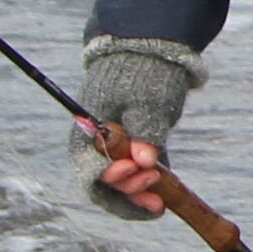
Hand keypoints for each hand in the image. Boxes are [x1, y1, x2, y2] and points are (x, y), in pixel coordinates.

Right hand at [74, 36, 201, 217]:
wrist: (149, 52)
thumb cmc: (143, 73)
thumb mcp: (146, 100)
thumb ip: (144, 130)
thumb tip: (145, 161)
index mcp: (88, 131)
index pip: (88, 168)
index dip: (110, 177)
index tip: (133, 170)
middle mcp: (96, 146)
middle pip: (103, 183)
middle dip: (127, 190)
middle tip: (153, 180)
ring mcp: (115, 150)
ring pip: (120, 185)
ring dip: (137, 194)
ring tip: (160, 200)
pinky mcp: (133, 150)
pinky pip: (136, 176)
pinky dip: (147, 188)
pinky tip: (164, 197)